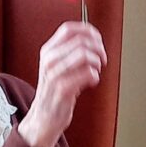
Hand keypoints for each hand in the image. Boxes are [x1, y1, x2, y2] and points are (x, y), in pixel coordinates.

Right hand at [19, 22, 106, 146]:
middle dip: (98, 48)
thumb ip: (70, 50)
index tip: (97, 39)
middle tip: (102, 58)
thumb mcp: (56, 65)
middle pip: (81, 41)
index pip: (68, 29)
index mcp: (48, 51)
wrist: (44, 117)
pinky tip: (92, 81)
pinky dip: (95, 76)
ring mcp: (54, 75)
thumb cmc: (54, 90)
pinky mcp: (63, 89)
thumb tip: (94, 38)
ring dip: (97, 62)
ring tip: (96, 70)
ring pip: (84, 55)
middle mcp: (49, 60)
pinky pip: (87, 74)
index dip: (87, 30)